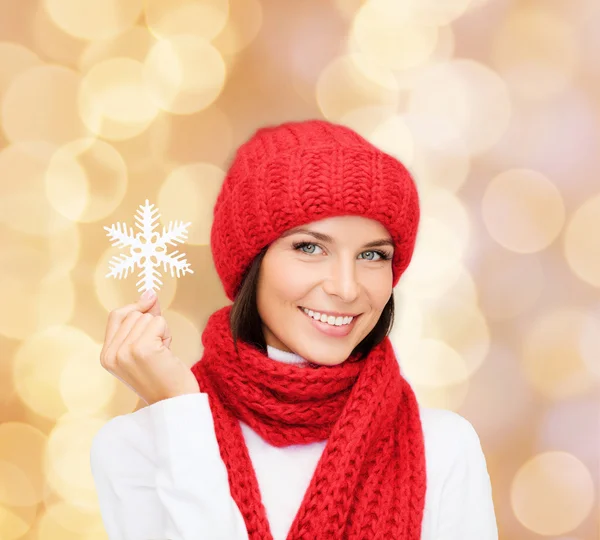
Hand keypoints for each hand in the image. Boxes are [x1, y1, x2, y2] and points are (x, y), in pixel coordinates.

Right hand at [100, 290, 199, 405]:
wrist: (174, 402)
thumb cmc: (163, 375)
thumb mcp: (145, 346)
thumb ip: (143, 321)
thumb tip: (149, 293)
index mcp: (106, 356)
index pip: (116, 315)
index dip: (135, 306)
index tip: (151, 303)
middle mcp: (111, 354)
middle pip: (133, 314)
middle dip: (152, 324)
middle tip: (159, 349)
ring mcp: (124, 351)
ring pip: (147, 317)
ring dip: (161, 331)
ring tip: (162, 354)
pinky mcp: (141, 349)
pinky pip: (158, 322)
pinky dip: (166, 334)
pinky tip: (166, 353)